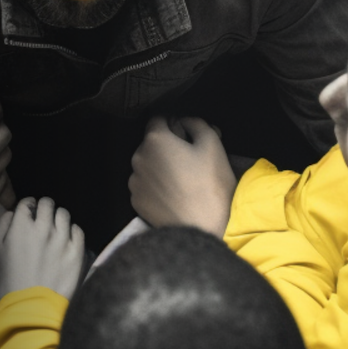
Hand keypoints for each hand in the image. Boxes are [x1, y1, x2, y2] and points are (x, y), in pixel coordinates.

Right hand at [0, 197, 84, 304]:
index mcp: (21, 226)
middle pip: (47, 204)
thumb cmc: (6, 283)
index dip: (26, 208)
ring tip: (54, 232)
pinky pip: (77, 231)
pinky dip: (71, 233)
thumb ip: (1, 225)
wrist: (28, 310)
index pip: (27, 203)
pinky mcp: (76, 253)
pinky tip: (65, 242)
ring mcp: (62, 240)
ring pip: (64, 215)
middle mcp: (43, 228)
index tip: (27, 216)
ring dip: (58, 220)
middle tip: (40, 222)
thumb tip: (10, 210)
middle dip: (43, 210)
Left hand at [129, 116, 236, 237]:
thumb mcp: (212, 144)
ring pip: (148, 164)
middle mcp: (138, 158)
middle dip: (168, 146)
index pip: (159, 118)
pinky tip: (175, 194)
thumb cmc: (210, 185)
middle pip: (152, 142)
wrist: (203, 229)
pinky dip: (157, 185)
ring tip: (184, 180)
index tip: (188, 134)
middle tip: (191, 159)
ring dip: (161, 166)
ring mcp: (135, 182)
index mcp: (155, 139)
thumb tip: (185, 120)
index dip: (175, 122)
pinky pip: (146, 185)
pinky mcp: (136, 202)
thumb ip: (196, 123)